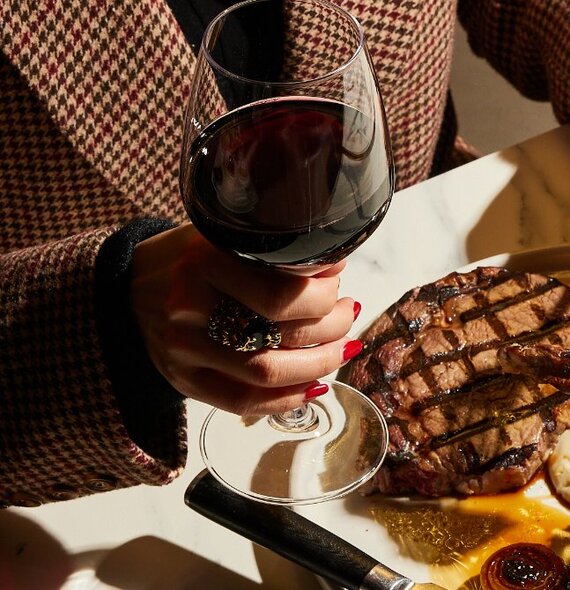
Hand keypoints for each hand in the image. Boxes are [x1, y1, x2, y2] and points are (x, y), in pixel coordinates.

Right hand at [130, 223, 360, 414]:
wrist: (127, 288)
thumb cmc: (190, 258)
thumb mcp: (226, 236)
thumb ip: (277, 252)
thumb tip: (336, 266)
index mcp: (204, 259)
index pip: (283, 294)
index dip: (324, 297)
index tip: (338, 287)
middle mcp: (190, 306)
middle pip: (282, 335)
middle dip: (332, 330)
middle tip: (347, 316)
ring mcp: (184, 349)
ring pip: (268, 374)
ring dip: (319, 365)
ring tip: (339, 348)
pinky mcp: (184, 381)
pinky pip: (244, 402)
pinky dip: (288, 399)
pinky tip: (314, 385)